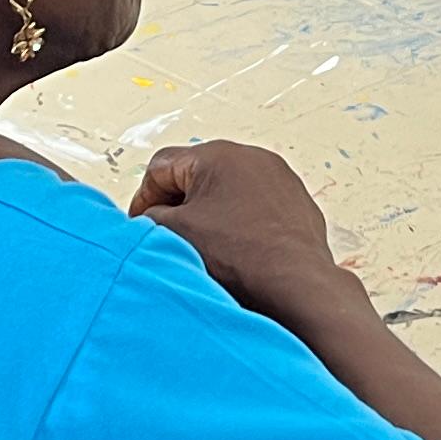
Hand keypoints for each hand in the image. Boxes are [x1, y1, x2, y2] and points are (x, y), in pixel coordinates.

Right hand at [130, 141, 354, 320]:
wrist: (295, 284)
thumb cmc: (239, 257)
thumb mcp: (176, 233)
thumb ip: (151, 217)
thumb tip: (151, 218)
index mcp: (218, 154)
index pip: (162, 167)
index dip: (144, 199)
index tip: (142, 226)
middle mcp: (252, 157)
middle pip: (197, 176)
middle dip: (179, 206)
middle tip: (171, 238)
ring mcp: (280, 178)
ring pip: (229, 192)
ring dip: (212, 215)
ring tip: (208, 249)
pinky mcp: (298, 203)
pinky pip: (258, 207)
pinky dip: (242, 225)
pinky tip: (238, 252)